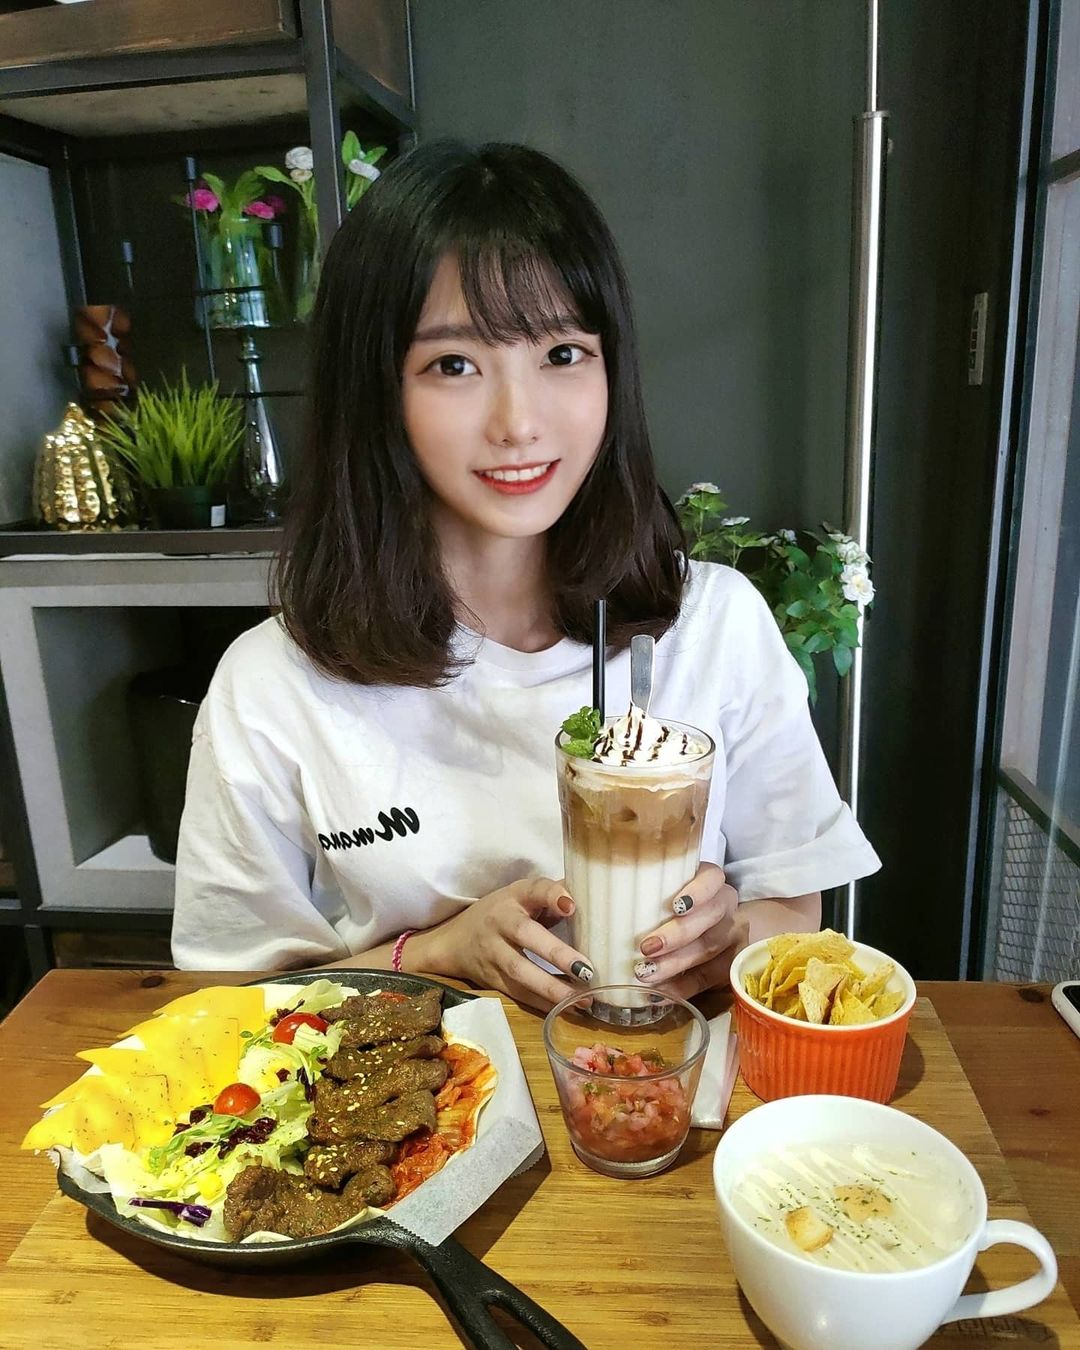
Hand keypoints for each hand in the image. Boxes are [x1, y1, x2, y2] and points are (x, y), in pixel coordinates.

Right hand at [423, 877, 593, 1011]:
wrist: (454, 941)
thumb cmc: (501, 913)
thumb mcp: (521, 895)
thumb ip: (552, 894)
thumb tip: (591, 891)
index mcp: (514, 896)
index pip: (534, 889)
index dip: (552, 895)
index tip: (571, 906)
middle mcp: (501, 921)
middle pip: (525, 934)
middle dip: (556, 953)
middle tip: (586, 969)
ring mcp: (492, 951)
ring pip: (519, 971)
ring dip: (552, 987)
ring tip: (582, 999)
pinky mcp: (490, 978)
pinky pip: (517, 993)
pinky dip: (542, 1002)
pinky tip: (566, 1008)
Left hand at [632, 862, 747, 998]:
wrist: (709, 926)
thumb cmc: (664, 903)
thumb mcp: (659, 890)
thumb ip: (640, 889)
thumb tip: (594, 903)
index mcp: (711, 882)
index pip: (713, 878)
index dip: (699, 891)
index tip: (676, 905)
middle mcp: (725, 906)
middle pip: (710, 916)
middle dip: (678, 933)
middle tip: (647, 947)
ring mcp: (731, 935)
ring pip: (709, 948)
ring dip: (675, 963)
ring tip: (646, 973)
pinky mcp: (729, 964)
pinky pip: (708, 978)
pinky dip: (682, 987)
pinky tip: (658, 994)